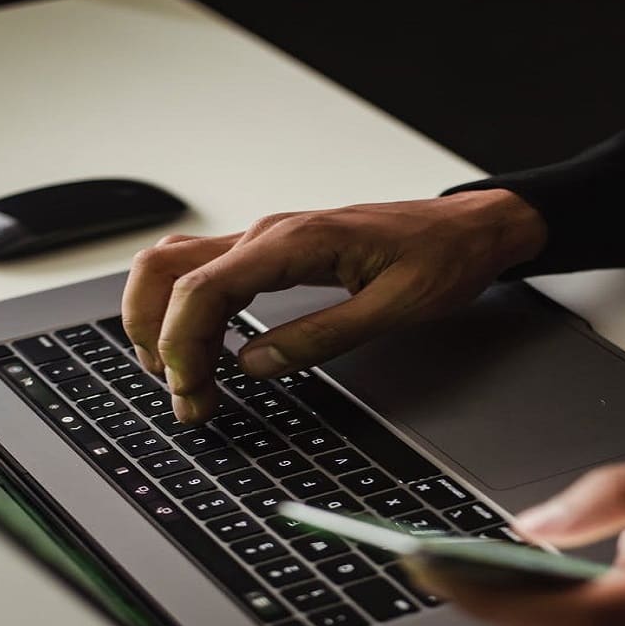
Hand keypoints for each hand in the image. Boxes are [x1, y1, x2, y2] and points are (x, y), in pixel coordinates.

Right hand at [121, 189, 544, 422]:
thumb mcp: (394, 308)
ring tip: (187, 380)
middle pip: (167, 270)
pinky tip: (204, 349)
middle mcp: (269, 234)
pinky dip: (189, 312)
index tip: (194, 393)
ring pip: (178, 268)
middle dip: (158, 336)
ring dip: (165, 322)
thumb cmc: (440, 258)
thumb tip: (256, 365)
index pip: (201, 287)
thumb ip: (322, 337)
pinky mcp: (276, 253)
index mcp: (296, 242)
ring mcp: (268, 241)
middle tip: (186, 397)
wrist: (466, 229)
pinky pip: (208, 275)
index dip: (182, 344)